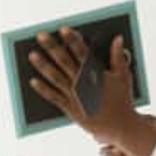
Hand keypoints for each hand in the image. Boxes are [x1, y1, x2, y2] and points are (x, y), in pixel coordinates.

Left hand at [28, 28, 155, 155]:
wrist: (120, 126)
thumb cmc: (122, 100)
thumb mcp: (123, 76)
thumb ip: (118, 56)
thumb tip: (118, 38)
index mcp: (96, 73)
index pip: (81, 52)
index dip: (72, 39)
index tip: (62, 29)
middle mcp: (83, 83)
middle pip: (64, 61)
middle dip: (52, 47)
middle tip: (41, 35)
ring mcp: (75, 96)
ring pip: (55, 77)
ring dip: (43, 65)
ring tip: (32, 54)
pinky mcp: (70, 108)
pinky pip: (53, 97)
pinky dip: (43, 89)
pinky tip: (32, 81)